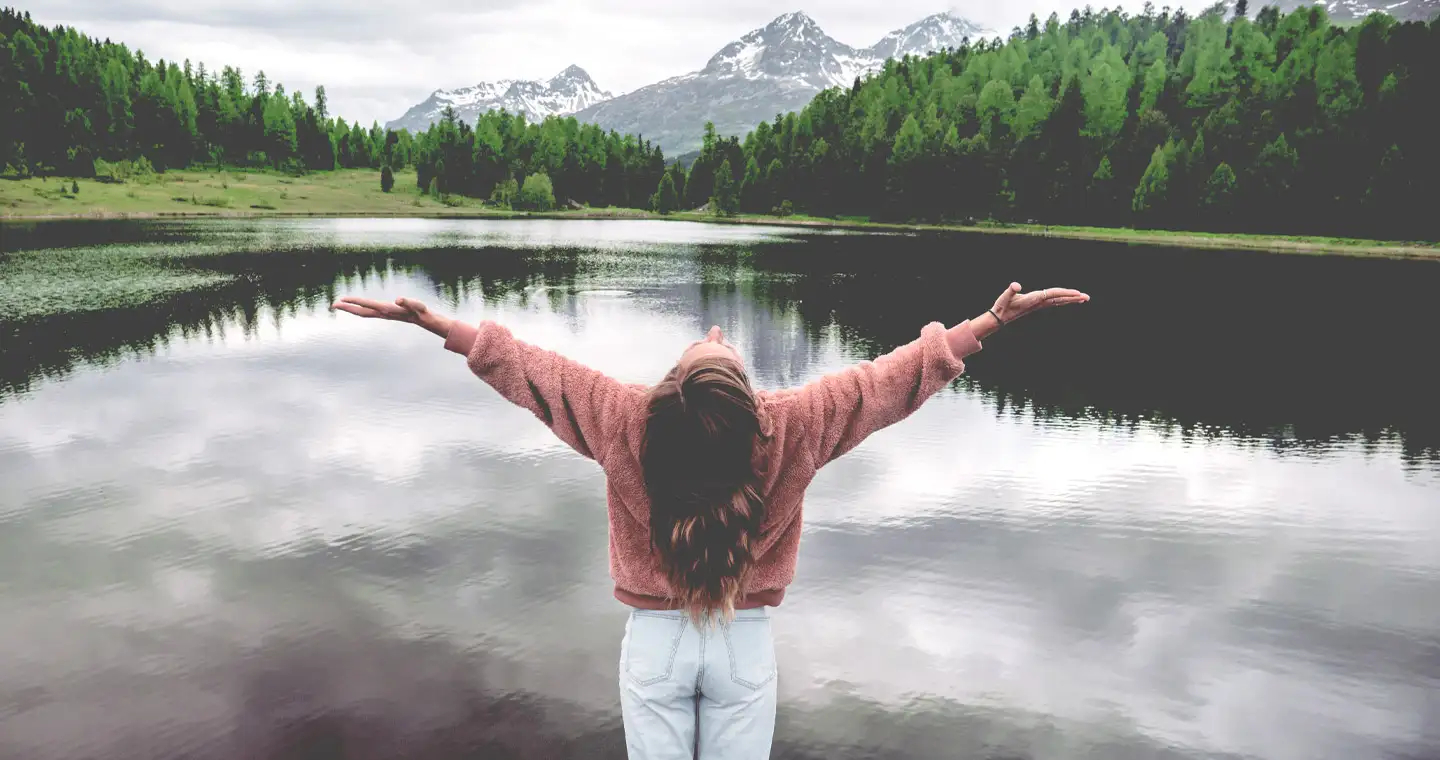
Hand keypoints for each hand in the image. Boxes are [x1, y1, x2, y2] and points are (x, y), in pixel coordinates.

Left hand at [331, 296, 453, 338]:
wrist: (427, 322)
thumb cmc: (422, 312)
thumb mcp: (417, 305)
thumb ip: (408, 302)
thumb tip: (399, 299)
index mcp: (386, 310)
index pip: (366, 305)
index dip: (353, 302)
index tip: (340, 300)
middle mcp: (383, 313)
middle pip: (361, 311)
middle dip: (347, 308)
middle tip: (333, 304)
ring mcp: (384, 314)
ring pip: (365, 312)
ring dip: (353, 309)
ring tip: (342, 305)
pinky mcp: (387, 313)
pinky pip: (370, 311)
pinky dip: (362, 308)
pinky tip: (359, 307)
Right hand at [991, 282, 1089, 324]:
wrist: (1000, 317)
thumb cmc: (1002, 306)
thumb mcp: (1004, 297)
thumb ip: (1010, 291)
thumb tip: (1016, 285)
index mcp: (1034, 299)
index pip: (1053, 294)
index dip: (1065, 293)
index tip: (1077, 293)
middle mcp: (1039, 302)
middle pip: (1060, 299)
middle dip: (1073, 298)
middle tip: (1087, 297)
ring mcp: (1039, 304)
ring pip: (1059, 301)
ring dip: (1071, 299)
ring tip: (1083, 298)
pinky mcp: (1037, 304)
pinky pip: (1054, 301)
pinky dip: (1063, 299)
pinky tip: (1068, 299)